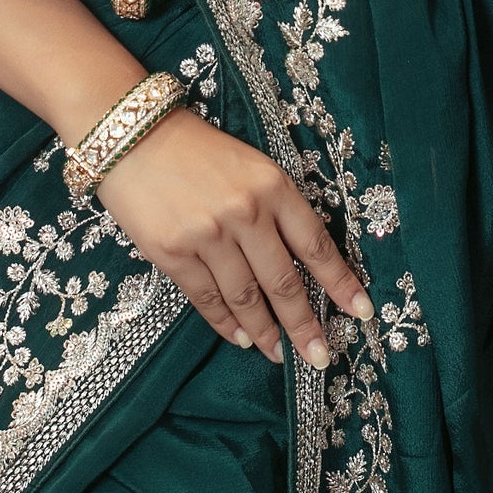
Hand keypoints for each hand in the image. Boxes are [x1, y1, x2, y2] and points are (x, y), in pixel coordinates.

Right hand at [95, 109, 373, 367]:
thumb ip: (278, 208)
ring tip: (280, 354)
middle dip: (306, 325)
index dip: (341, 283)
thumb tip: (302, 264)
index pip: (316, 245)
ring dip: (266, 332)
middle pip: (284, 282)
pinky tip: (240, 337)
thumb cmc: (197, 151)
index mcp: (273, 186)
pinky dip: (226, 323)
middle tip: (321, 356)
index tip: (361, 312)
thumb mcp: (251, 167)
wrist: (132, 136)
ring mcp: (207, 236)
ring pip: (246, 297)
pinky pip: (207, 298)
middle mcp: (245, 213)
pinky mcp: (173, 252)